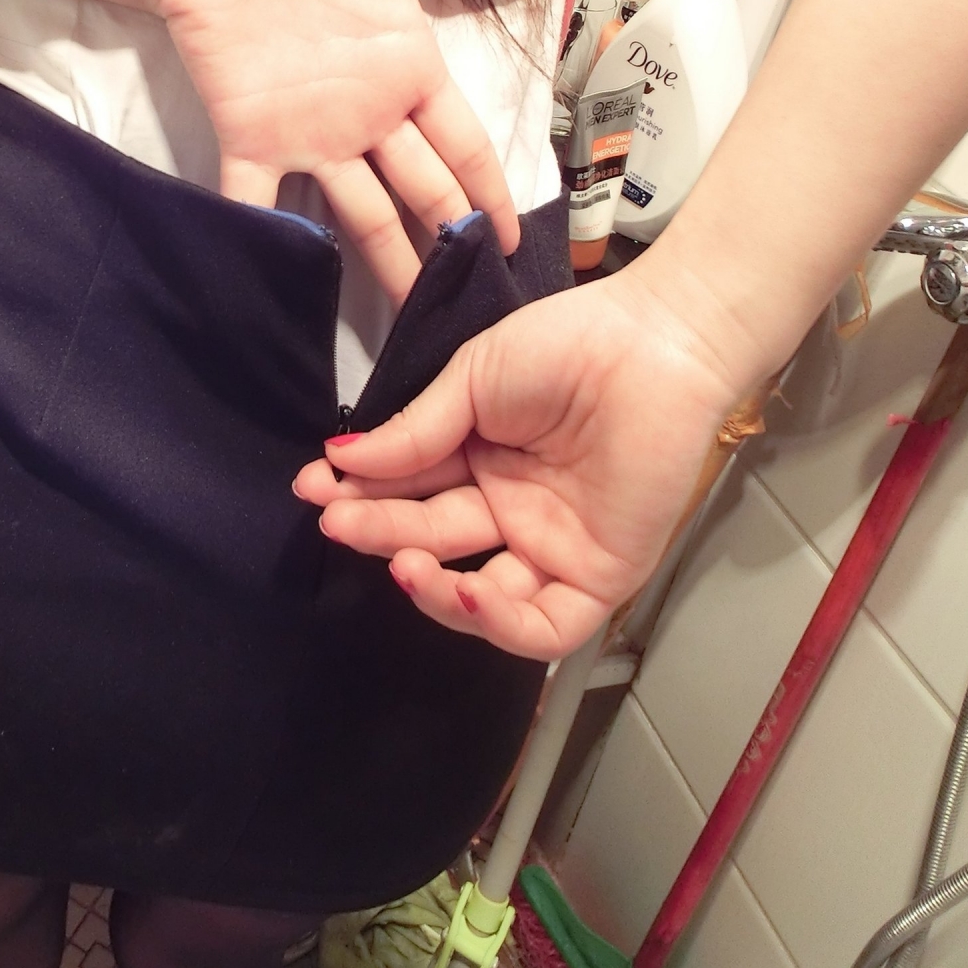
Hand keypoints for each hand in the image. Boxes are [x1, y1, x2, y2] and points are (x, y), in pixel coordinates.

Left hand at [141, 0, 536, 300]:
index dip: (488, 192)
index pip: (463, 145)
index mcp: (407, 68)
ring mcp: (309, 131)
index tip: (511, 240)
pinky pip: (256, 197)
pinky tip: (286, 286)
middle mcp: (366, 114)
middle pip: (421, 192)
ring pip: (359, 213)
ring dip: (386, 264)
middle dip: (449, 245)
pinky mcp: (249, 134)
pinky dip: (267, 240)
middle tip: (477, 306)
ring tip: (415, 320)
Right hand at [292, 266, 748, 657]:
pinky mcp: (598, 576)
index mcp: (482, 454)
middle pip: (434, 536)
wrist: (654, 343)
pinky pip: (542, 624)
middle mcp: (512, 505)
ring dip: (431, 587)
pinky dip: (498, 621)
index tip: (313, 485)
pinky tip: (462, 589)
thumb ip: (414, 431)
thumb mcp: (473, 379)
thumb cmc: (567, 346)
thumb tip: (340, 460)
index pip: (410, 486)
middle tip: (336, 520)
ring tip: (399, 562)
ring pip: (481, 595)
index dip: (361, 491)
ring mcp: (553, 544)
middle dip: (380, 531)